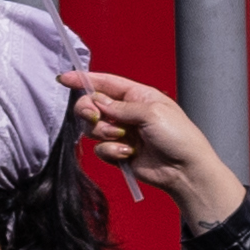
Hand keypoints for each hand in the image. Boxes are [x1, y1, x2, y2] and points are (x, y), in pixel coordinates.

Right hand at [57, 67, 248, 231]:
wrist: (185, 170)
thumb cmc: (179, 137)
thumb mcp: (152, 113)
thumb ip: (120, 106)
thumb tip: (97, 101)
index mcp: (138, 96)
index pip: (106, 83)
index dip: (84, 79)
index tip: (64, 79)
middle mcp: (127, 113)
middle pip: (92, 105)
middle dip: (88, 110)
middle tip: (95, 117)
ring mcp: (122, 133)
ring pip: (93, 127)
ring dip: (104, 133)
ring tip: (124, 139)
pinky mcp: (118, 152)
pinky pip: (100, 148)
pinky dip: (111, 151)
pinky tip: (129, 153)